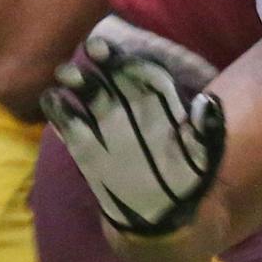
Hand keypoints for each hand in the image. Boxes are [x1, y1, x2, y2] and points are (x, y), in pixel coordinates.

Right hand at [41, 38, 225, 235]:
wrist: (161, 212)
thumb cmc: (186, 176)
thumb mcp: (201, 154)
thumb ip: (205, 129)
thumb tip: (209, 104)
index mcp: (161, 104)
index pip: (147, 75)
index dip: (136, 62)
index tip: (129, 56)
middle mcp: (133, 109)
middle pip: (116, 77)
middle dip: (103, 61)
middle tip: (92, 48)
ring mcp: (108, 126)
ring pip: (91, 95)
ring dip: (78, 82)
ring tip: (66, 73)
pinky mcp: (87, 148)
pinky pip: (71, 126)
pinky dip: (60, 112)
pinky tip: (52, 100)